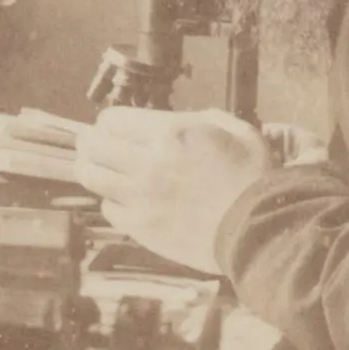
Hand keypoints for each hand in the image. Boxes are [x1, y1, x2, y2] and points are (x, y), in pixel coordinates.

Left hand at [77, 106, 275, 273]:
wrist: (258, 230)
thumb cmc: (253, 178)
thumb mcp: (237, 132)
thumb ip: (203, 119)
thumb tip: (179, 121)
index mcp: (170, 133)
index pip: (112, 119)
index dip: (109, 122)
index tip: (113, 128)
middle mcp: (148, 162)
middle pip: (93, 145)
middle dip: (90, 142)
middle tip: (94, 146)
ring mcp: (140, 197)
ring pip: (91, 176)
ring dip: (91, 169)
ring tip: (97, 169)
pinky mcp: (141, 227)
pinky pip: (108, 209)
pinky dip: (112, 202)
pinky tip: (123, 199)